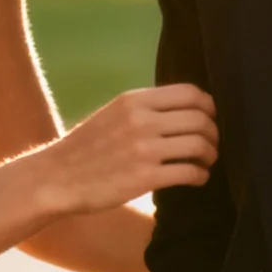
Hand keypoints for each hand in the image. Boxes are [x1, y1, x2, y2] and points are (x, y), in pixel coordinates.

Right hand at [32, 84, 218, 215]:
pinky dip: (201, 176)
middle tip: (211, 145)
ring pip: (199, 145)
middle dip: (213, 133)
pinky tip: (197, 178)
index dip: (208, 106)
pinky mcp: (146, 177)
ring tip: (206, 162)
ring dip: (210, 155)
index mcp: (134, 100)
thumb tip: (185, 109)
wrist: (57, 178)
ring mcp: (144, 149)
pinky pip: (189, 172)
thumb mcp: (114, 114)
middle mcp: (142, 120)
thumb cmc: (87, 148)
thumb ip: (145, 109)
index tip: (210, 118)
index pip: (190, 93)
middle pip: (200, 119)